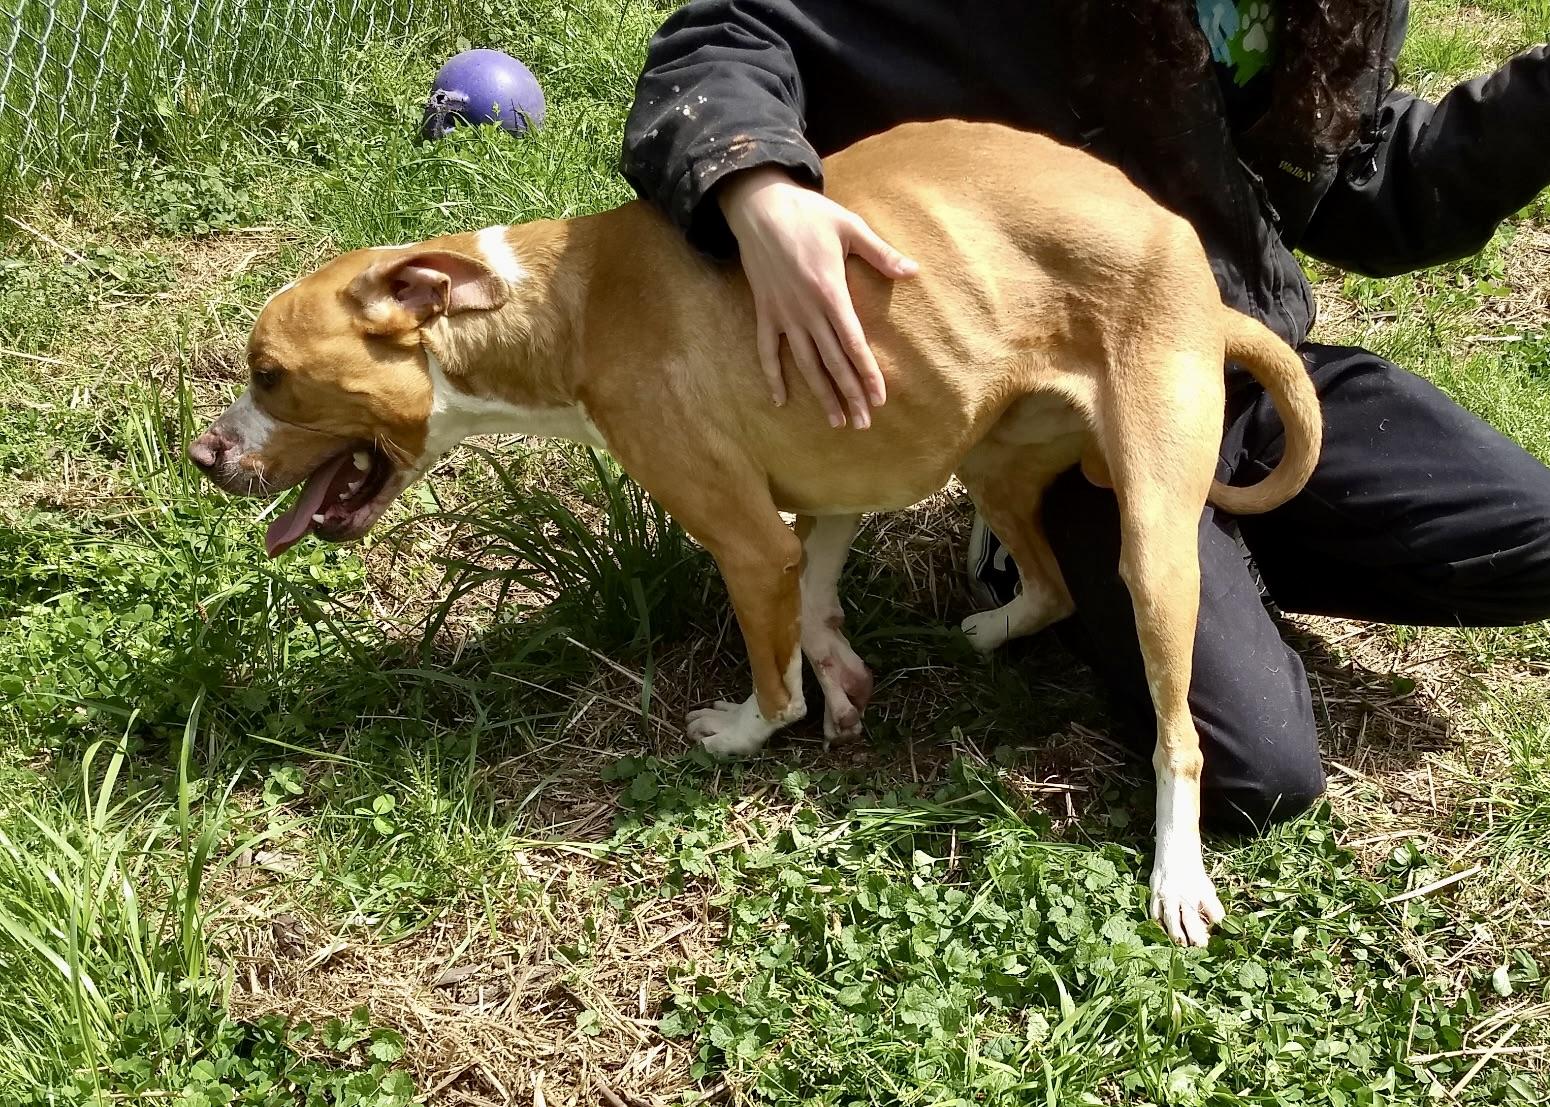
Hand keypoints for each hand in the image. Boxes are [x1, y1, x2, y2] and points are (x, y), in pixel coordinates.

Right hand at [719, 167, 917, 427]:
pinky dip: (773, 376)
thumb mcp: (850, 227)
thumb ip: (881, 254)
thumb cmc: (808, 214)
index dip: (866, 374)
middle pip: (832, 362)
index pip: (853, 344)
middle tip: (863, 423)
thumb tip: (912, 271)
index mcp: (830, 293)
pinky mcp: (765, 311)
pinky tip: (781, 400)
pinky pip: (767, 351)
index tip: (878, 399)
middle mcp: (807, 311)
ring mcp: (783, 314)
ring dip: (820, 394)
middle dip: (849, 394)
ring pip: (804, 363)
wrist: (759, 205)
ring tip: (835, 421)